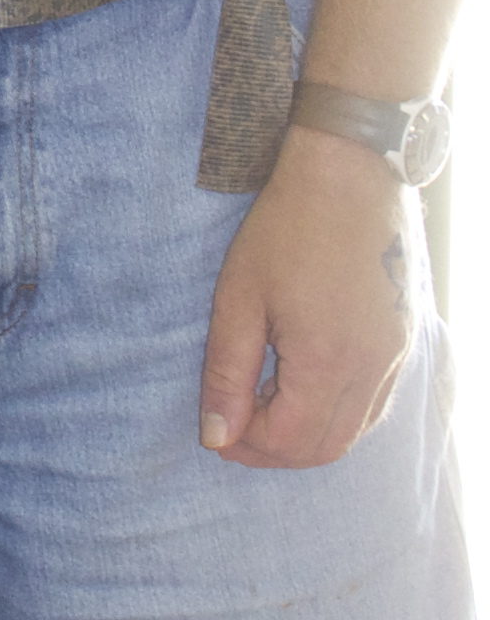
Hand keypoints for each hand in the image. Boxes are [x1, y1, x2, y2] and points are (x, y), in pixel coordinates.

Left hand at [199, 123, 419, 466]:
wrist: (350, 172)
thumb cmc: (287, 226)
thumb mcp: (239, 296)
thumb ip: (227, 372)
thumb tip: (216, 436)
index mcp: (329, 362)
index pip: (288, 441)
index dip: (247, 445)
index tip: (215, 430)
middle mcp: (373, 370)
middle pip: (325, 448)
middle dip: (275, 448)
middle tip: (235, 423)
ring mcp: (397, 357)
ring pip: (354, 431)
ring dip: (307, 432)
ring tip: (264, 400)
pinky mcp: (404, 341)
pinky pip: (375, 403)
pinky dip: (338, 412)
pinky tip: (305, 385)